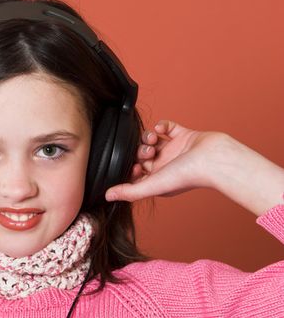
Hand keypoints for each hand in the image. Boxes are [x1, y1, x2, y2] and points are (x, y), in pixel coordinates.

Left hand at [106, 120, 230, 200]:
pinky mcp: (184, 136)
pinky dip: (162, 125)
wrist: (214, 159)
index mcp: (158, 180)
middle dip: (140, 150)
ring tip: (153, 138)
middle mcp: (165, 165)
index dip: (132, 167)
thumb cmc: (187, 176)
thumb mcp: (153, 185)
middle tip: (147, 151)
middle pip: (143, 154)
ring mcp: (175, 150)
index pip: (137, 173)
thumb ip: (129, 191)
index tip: (136, 165)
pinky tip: (161, 128)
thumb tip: (107, 196)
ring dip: (148, 136)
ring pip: (152, 140)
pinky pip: (167, 127)